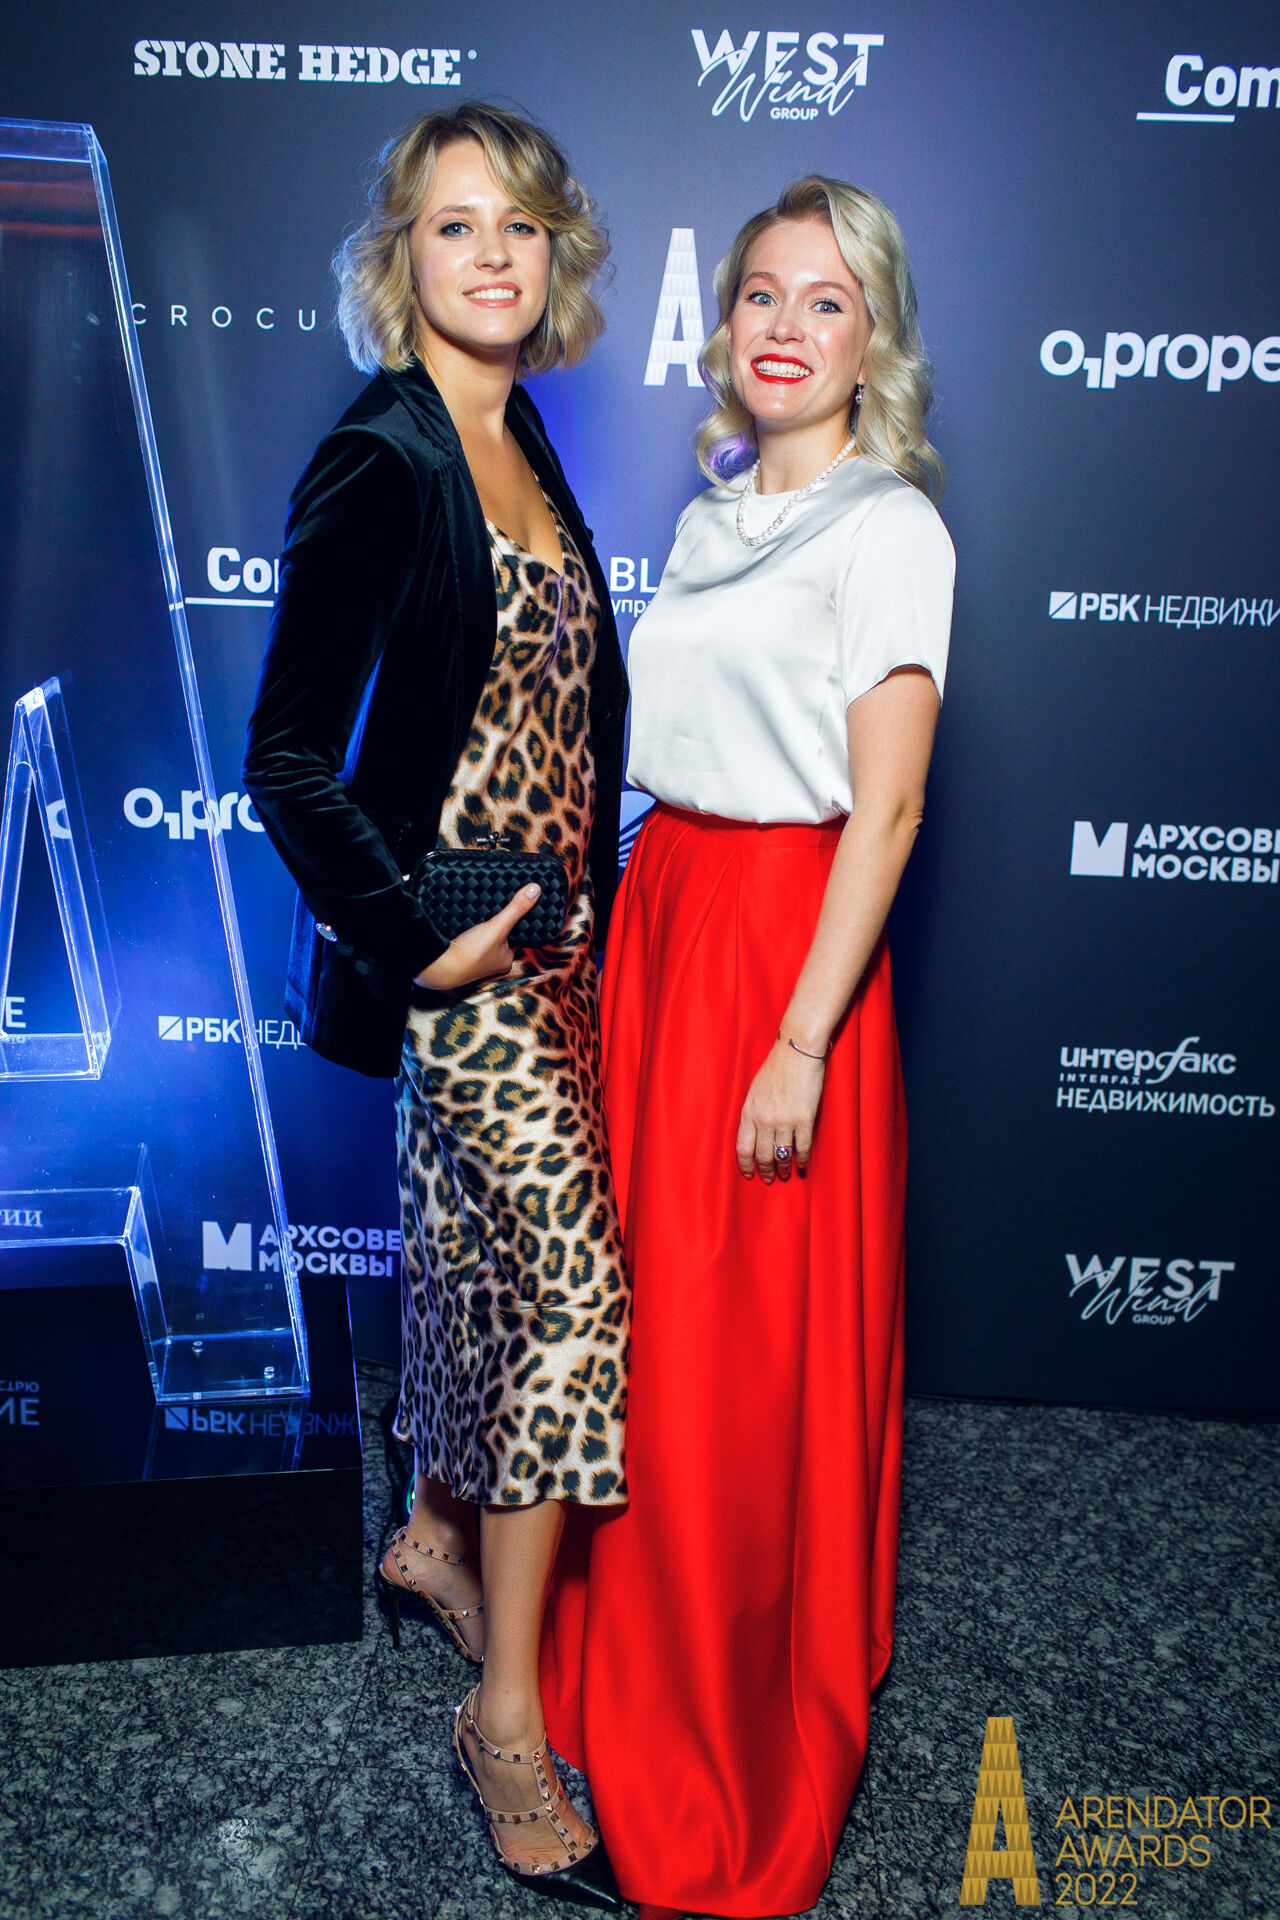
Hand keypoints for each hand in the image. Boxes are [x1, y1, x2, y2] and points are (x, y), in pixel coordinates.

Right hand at [413, 884, 539, 991]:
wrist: (440, 967)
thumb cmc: (471, 953)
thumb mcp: (498, 927)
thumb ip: (515, 909)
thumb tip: (535, 889)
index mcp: (506, 960)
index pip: (515, 937)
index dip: (514, 922)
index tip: (512, 907)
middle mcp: (492, 963)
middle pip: (498, 937)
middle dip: (496, 924)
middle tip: (495, 906)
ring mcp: (475, 962)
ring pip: (482, 939)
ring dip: (481, 928)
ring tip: (480, 912)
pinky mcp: (459, 957)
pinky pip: (468, 940)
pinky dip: (468, 932)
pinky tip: (464, 922)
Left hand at [735, 1038, 825, 1183]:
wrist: (796, 1051)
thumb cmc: (775, 1068)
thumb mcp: (754, 1090)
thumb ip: (753, 1112)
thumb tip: (755, 1133)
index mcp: (749, 1112)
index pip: (743, 1148)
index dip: (745, 1166)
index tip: (749, 1175)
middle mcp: (764, 1119)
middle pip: (763, 1156)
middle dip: (765, 1171)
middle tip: (769, 1179)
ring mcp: (785, 1120)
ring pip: (782, 1155)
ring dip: (783, 1169)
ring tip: (785, 1175)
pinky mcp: (804, 1119)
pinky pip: (802, 1147)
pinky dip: (802, 1159)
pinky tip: (802, 1164)